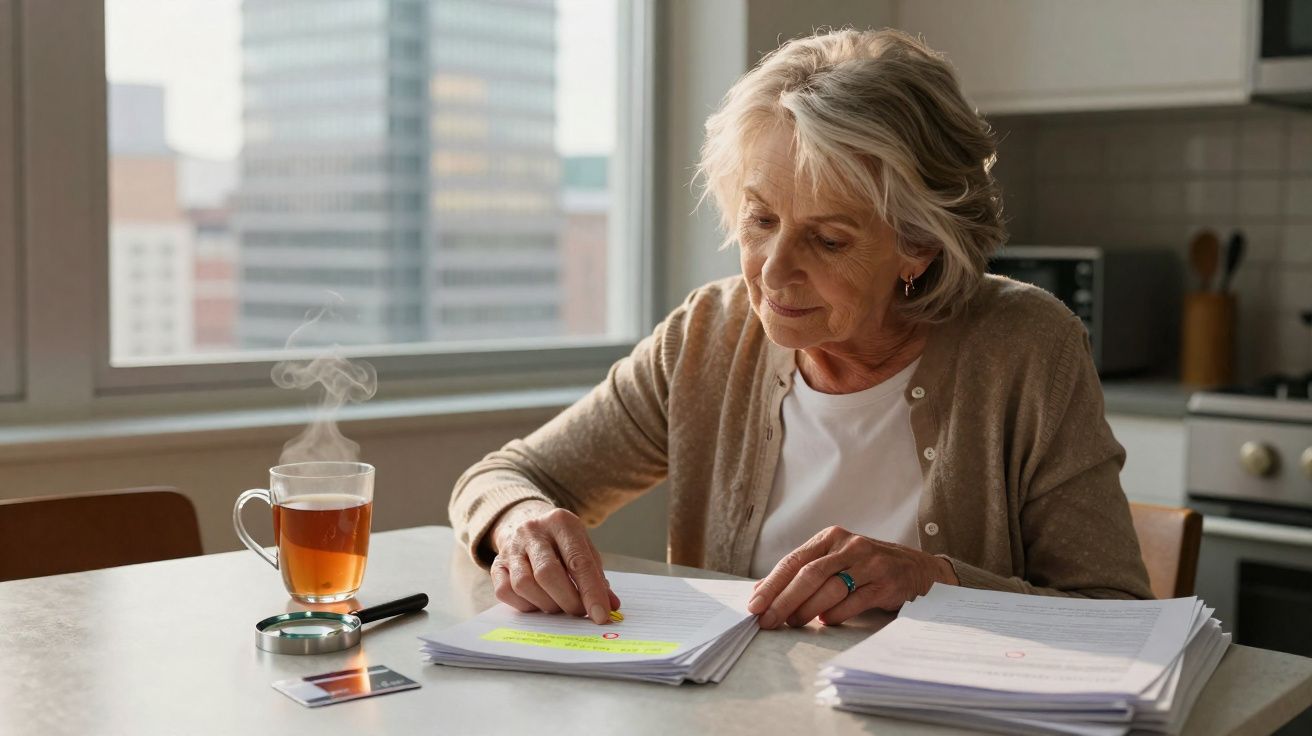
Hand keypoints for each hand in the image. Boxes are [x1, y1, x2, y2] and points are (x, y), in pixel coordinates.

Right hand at [487, 501, 620, 624]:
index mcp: (561, 522)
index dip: (591, 592)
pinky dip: (525, 605)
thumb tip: (610, 606)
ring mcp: (511, 547)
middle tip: (579, 613)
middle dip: (568, 600)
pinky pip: (506, 591)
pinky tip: (538, 602)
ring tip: (559, 607)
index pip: (578, 561)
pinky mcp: (497, 563)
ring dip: (546, 604)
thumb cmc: (560, 541)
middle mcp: (532, 531)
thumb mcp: (583, 548)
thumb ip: (596, 575)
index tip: (601, 616)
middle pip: (548, 573)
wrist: (524, 521)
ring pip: (524, 584)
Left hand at [746, 526, 957, 628]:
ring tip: (792, 623)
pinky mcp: (886, 582)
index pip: (794, 560)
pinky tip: (825, 621)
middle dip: (784, 600)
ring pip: (830, 588)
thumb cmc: (866, 566)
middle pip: (809, 574)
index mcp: (831, 537)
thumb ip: (802, 572)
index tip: (754, 604)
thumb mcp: (835, 560)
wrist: (916, 569)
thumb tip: (760, 591)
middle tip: (767, 620)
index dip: (772, 584)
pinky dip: (836, 613)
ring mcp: (870, 563)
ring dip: (807, 609)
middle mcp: (849, 546)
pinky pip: (855, 601)